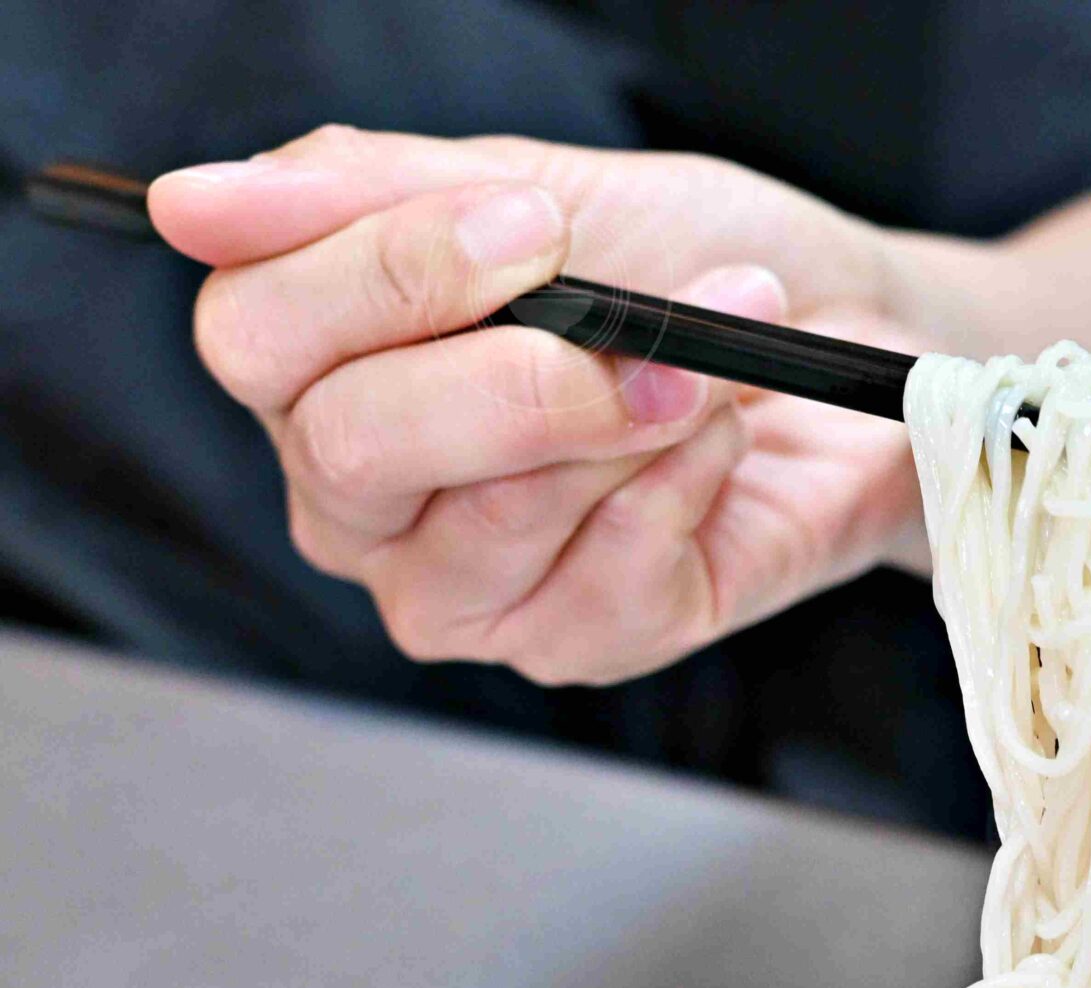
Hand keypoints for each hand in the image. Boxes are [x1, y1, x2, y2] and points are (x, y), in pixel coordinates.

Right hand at [151, 125, 964, 684]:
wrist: (850, 342)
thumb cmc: (687, 265)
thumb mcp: (536, 190)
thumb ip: (365, 193)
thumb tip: (191, 202)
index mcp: (317, 370)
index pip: (253, 337)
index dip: (391, 275)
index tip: (534, 226)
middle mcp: (364, 499)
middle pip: (351, 446)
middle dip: (518, 375)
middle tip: (639, 316)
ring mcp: (464, 590)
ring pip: (491, 519)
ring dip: (631, 420)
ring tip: (713, 365)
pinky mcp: (578, 645)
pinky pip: (602, 581)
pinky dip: (685, 490)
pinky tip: (724, 449)